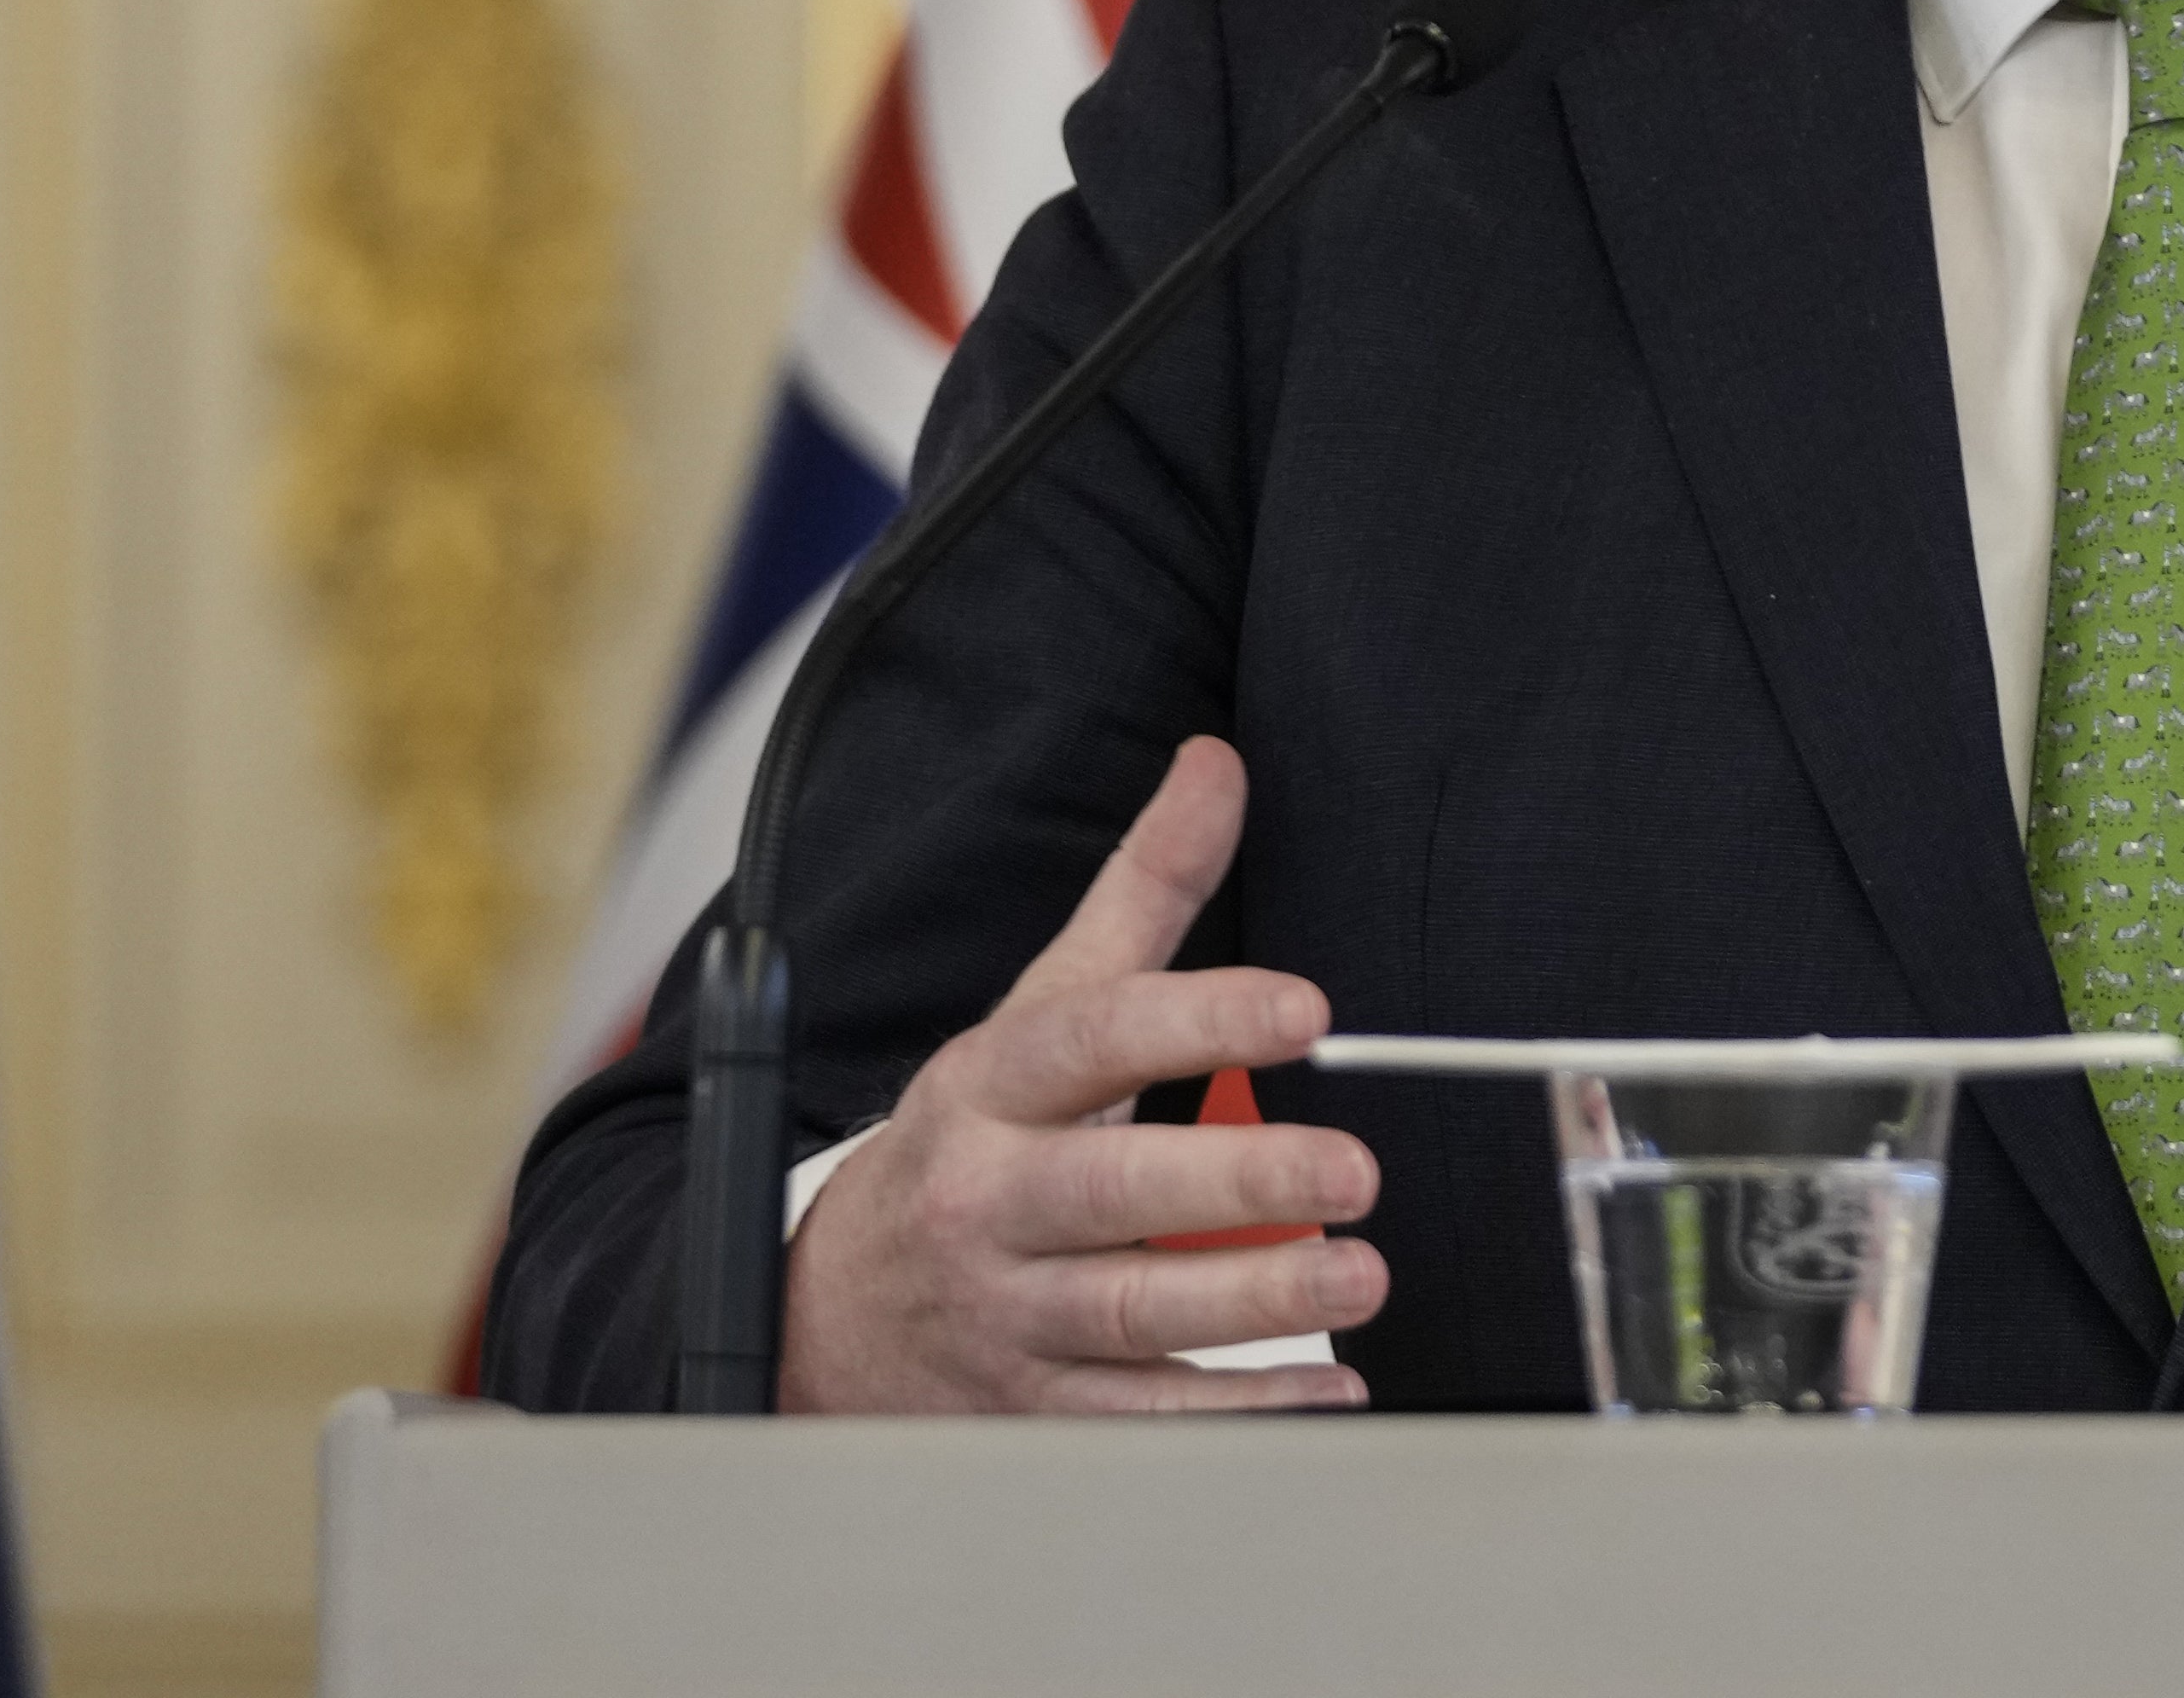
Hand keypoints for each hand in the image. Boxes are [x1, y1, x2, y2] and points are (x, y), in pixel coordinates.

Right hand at [777, 736, 1386, 1411]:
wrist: (824, 1312)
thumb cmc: (972, 1140)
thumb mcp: (1035, 1011)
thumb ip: (1139, 893)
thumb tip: (1217, 767)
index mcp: (993, 1089)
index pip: (1091, 1039)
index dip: (1197, 1018)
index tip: (1305, 1008)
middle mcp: (993, 1201)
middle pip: (1112, 1191)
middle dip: (1237, 1185)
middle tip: (1356, 1170)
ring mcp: (1010, 1312)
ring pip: (1132, 1314)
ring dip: (1256, 1302)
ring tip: (1359, 1274)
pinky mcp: (1035, 1405)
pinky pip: (1141, 1416)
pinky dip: (1238, 1412)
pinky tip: (1327, 1390)